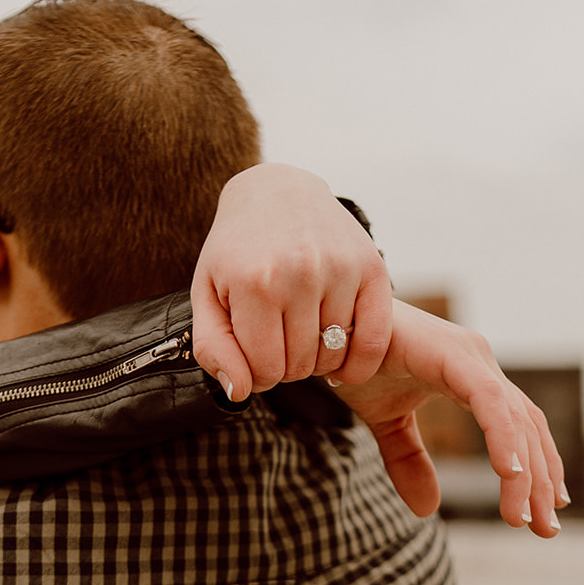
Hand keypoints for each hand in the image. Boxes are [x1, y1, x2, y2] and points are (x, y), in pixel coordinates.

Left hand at [192, 164, 392, 401]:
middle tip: (280, 342)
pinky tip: (342, 361)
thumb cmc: (237, 251)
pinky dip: (360, 362)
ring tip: (303, 335)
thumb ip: (213, 348)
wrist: (277, 192)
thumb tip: (240, 392)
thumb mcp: (207, 294)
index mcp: (254, 282)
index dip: (258, 375)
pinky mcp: (372, 267)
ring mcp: (340, 268)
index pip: (264, 369)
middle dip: (286, 365)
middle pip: (300, 366)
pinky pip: (376, 340)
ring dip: (318, 358)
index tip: (256, 356)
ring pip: (334, 356)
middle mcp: (300, 273)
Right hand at [332, 301, 568, 537]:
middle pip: (528, 427)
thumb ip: (409, 461)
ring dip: (525, 471)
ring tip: (522, 517)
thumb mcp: (387, 425)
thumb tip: (428, 510)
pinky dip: (503, 436)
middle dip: (540, 481)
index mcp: (472, 376)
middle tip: (546, 530)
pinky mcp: (451, 353)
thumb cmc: (355, 363)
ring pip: (515, 418)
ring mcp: (468, 355)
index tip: (546, 512)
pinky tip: (508, 473)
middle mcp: (479, 363)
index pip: (521, 426)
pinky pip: (488, 400)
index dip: (539, 469)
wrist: (321, 328)